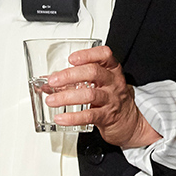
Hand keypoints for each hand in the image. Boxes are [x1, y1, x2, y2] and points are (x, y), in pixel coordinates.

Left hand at [45, 45, 161, 147]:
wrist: (128, 121)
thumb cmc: (111, 98)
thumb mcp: (99, 84)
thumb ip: (76, 81)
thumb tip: (48, 83)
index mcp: (111, 70)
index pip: (104, 55)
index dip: (87, 54)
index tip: (72, 59)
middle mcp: (113, 82)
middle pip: (93, 72)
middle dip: (70, 75)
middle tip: (53, 80)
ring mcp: (111, 99)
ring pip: (90, 94)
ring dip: (67, 97)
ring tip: (51, 100)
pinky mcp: (107, 116)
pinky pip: (89, 115)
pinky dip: (72, 117)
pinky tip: (61, 118)